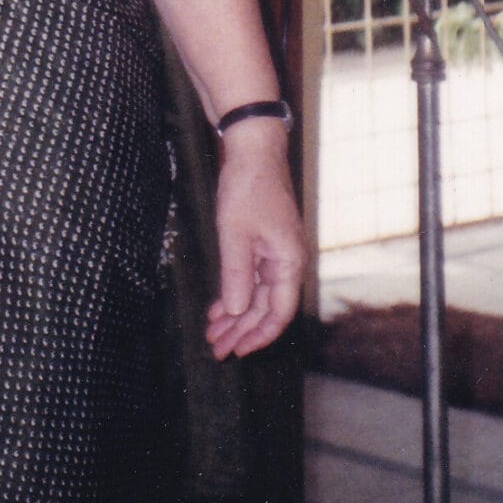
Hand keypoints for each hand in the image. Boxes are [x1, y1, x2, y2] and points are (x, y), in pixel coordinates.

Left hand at [205, 119, 305, 358]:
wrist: (253, 151)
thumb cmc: (247, 188)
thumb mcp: (235, 233)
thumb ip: (237, 274)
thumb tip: (237, 311)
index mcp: (288, 262)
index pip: (278, 313)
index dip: (258, 335)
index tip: (237, 351)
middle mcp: (287, 262)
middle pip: (267, 309)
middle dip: (242, 331)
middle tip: (216, 349)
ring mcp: (275, 253)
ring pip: (257, 295)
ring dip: (236, 316)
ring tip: (213, 333)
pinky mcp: (263, 244)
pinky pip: (251, 278)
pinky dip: (235, 294)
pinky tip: (219, 307)